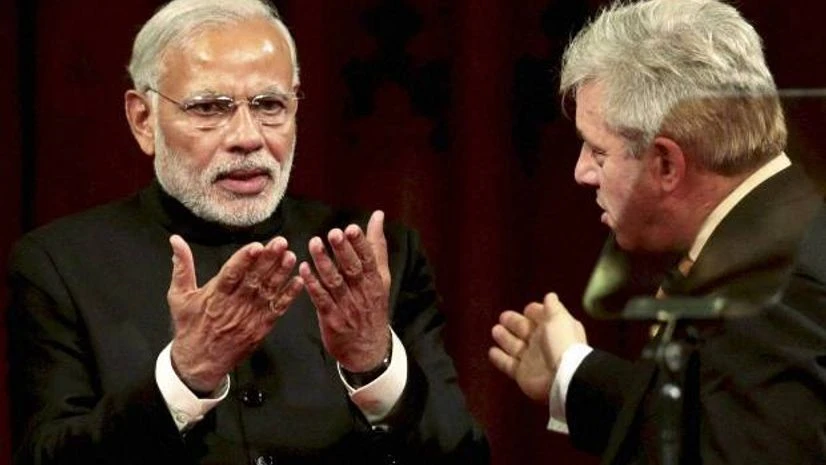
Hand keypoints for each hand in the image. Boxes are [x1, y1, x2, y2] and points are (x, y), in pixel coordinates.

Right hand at [167, 234, 302, 392]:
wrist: (199, 362)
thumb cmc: (190, 326)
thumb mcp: (179, 296)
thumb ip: (182, 267)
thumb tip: (176, 240)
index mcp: (215, 296)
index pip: (231, 274)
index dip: (244, 260)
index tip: (256, 246)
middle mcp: (234, 306)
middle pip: (254, 279)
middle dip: (268, 260)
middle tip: (280, 243)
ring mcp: (249, 317)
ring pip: (268, 292)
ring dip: (280, 274)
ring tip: (290, 256)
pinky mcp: (261, 327)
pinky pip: (277, 310)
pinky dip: (288, 296)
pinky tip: (298, 281)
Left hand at [299, 211, 391, 371]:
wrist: (368, 348)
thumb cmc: (373, 305)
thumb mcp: (381, 276)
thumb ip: (376, 245)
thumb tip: (378, 215)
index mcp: (375, 281)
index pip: (369, 260)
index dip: (360, 245)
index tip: (351, 229)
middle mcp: (362, 293)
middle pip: (352, 270)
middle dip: (342, 251)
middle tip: (333, 233)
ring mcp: (347, 307)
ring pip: (335, 283)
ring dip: (324, 263)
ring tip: (314, 244)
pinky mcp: (331, 319)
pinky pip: (321, 299)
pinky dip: (312, 284)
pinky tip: (303, 269)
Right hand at [489, 293, 587, 402]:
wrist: (563, 376)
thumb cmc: (562, 342)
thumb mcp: (559, 318)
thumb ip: (553, 307)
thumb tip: (550, 296)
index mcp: (554, 328)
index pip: (540, 316)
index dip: (533, 312)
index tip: (527, 309)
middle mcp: (542, 342)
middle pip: (524, 329)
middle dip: (514, 322)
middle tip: (503, 317)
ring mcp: (531, 358)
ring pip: (514, 345)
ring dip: (504, 338)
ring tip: (495, 330)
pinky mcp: (521, 373)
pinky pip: (508, 364)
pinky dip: (499, 358)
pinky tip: (491, 351)